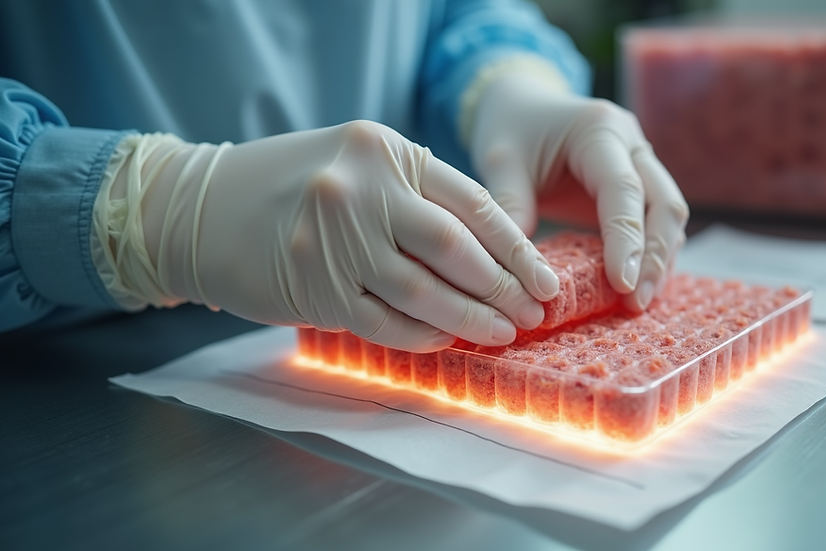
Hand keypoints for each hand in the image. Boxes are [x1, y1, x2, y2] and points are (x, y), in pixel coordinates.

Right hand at [101, 122, 559, 350]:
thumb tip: (489, 248)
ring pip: (424, 292)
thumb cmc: (287, 183)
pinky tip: (446, 341)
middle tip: (532, 313)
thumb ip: (415, 190)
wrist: (197, 208)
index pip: (473, 203)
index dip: (517, 249)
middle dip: (503, 288)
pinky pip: (385, 322)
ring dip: (471, 319)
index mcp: (383, 151)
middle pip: (456, 249)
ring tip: (502, 334)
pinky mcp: (315, 289)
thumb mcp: (355, 160)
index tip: (545, 279)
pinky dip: (422, 335)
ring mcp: (334, 242)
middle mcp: (361, 191)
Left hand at [469, 72, 688, 311]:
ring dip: (659, 261)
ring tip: (638, 303)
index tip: (623, 284)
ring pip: (668, 215)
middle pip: (663, 204)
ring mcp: (641, 162)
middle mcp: (632, 142)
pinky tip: (637, 288)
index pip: (624, 190)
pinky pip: (655, 222)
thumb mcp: (500, 163)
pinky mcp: (639, 185)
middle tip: (636, 303)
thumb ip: (511, 208)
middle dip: (654, 257)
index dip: (627, 239)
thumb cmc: (510, 131)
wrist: (520, 105)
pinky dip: (650, 254)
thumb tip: (524, 271)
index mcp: (599, 129)